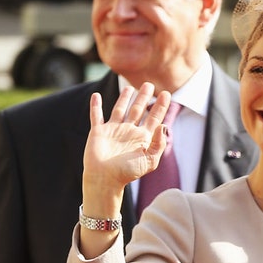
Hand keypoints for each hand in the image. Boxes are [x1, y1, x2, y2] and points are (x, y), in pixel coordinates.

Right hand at [83, 83, 171, 206]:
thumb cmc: (128, 172)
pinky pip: (96, 116)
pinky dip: (95, 106)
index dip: (160, 106)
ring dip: (124, 99)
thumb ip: (159, 143)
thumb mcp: (150, 160)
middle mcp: (129, 132)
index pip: (154, 118)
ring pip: (120, 110)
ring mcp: (113, 130)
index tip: (166, 94)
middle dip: (144, 98)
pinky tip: (96, 95)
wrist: (106, 178)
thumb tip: (164, 125)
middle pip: (138, 110)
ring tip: (129, 88)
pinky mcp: (98, 131)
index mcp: (143, 138)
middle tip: (149, 84)